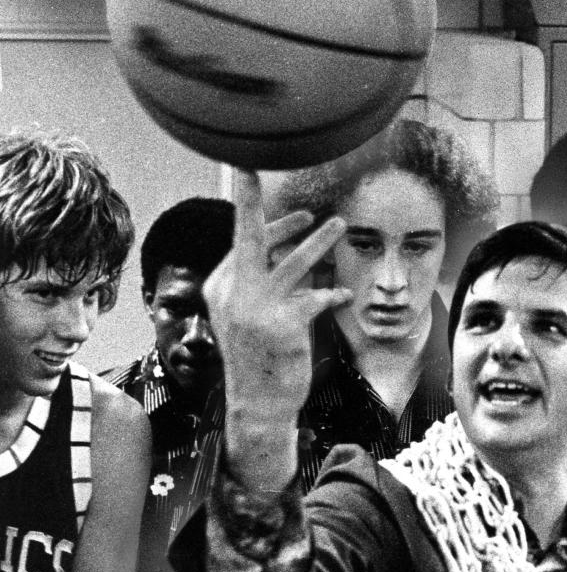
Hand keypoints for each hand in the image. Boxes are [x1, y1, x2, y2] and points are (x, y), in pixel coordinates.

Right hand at [204, 170, 352, 487]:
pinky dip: (331, 293)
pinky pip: (316, 296)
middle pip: (246, 234)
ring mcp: (258, 307)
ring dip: (319, 240)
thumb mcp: (246, 317)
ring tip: (339, 222)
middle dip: (251, 197)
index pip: (244, 243)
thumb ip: (260, 284)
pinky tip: (342, 294)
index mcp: (219, 287)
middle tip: (255, 166)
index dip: (271, 222)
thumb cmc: (258, 360)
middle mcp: (233, 292)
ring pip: (293, 261)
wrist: (257, 404)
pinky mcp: (284, 324)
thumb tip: (290, 250)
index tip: (298, 212)